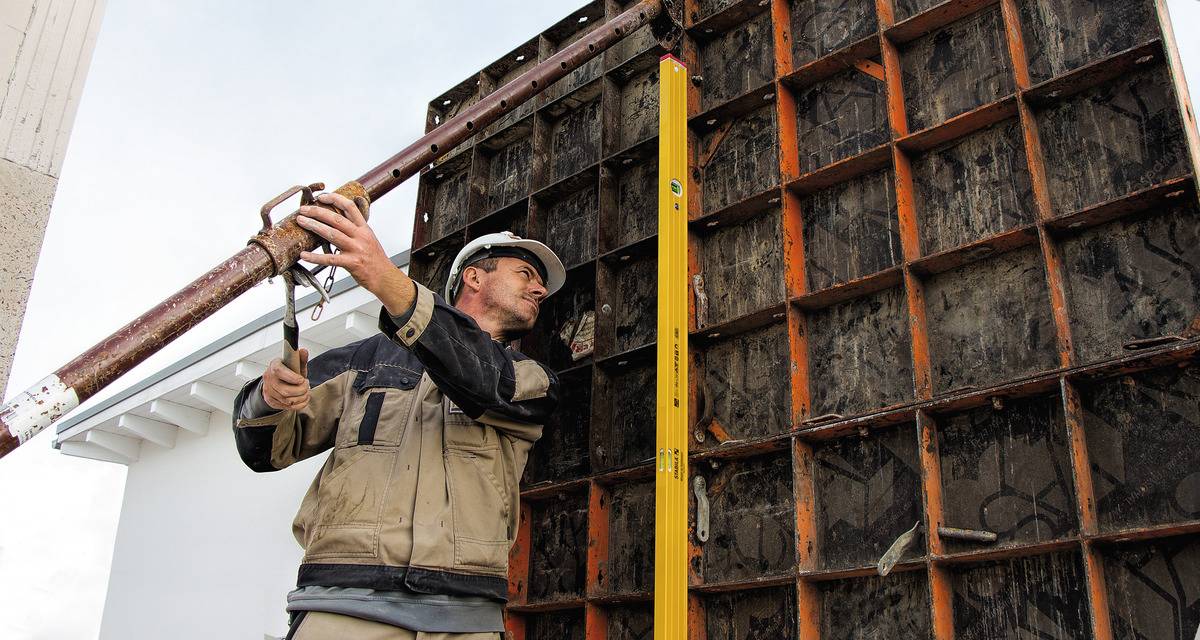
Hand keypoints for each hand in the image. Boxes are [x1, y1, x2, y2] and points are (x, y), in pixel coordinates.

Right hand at [262, 349, 309, 410]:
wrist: (275, 381)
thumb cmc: (287, 371)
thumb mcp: (294, 363)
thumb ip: (300, 359)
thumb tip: (304, 351)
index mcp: (274, 366)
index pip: (279, 372)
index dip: (293, 377)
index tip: (302, 379)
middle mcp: (269, 379)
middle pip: (285, 390)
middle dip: (301, 390)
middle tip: (307, 385)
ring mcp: (269, 392)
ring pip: (288, 400)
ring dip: (302, 397)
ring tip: (306, 391)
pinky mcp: (272, 401)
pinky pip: (289, 407)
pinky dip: (300, 404)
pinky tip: (304, 398)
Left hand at [297, 192, 415, 315]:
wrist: (385, 277)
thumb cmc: (375, 260)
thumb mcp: (368, 239)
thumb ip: (355, 229)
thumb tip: (338, 220)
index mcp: (364, 229)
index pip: (350, 207)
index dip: (335, 199)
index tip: (321, 197)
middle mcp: (360, 236)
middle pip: (337, 218)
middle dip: (318, 212)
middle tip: (304, 210)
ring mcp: (356, 249)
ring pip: (332, 234)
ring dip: (314, 226)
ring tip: (302, 222)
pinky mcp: (352, 263)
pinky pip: (330, 259)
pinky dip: (315, 257)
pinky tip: (305, 255)